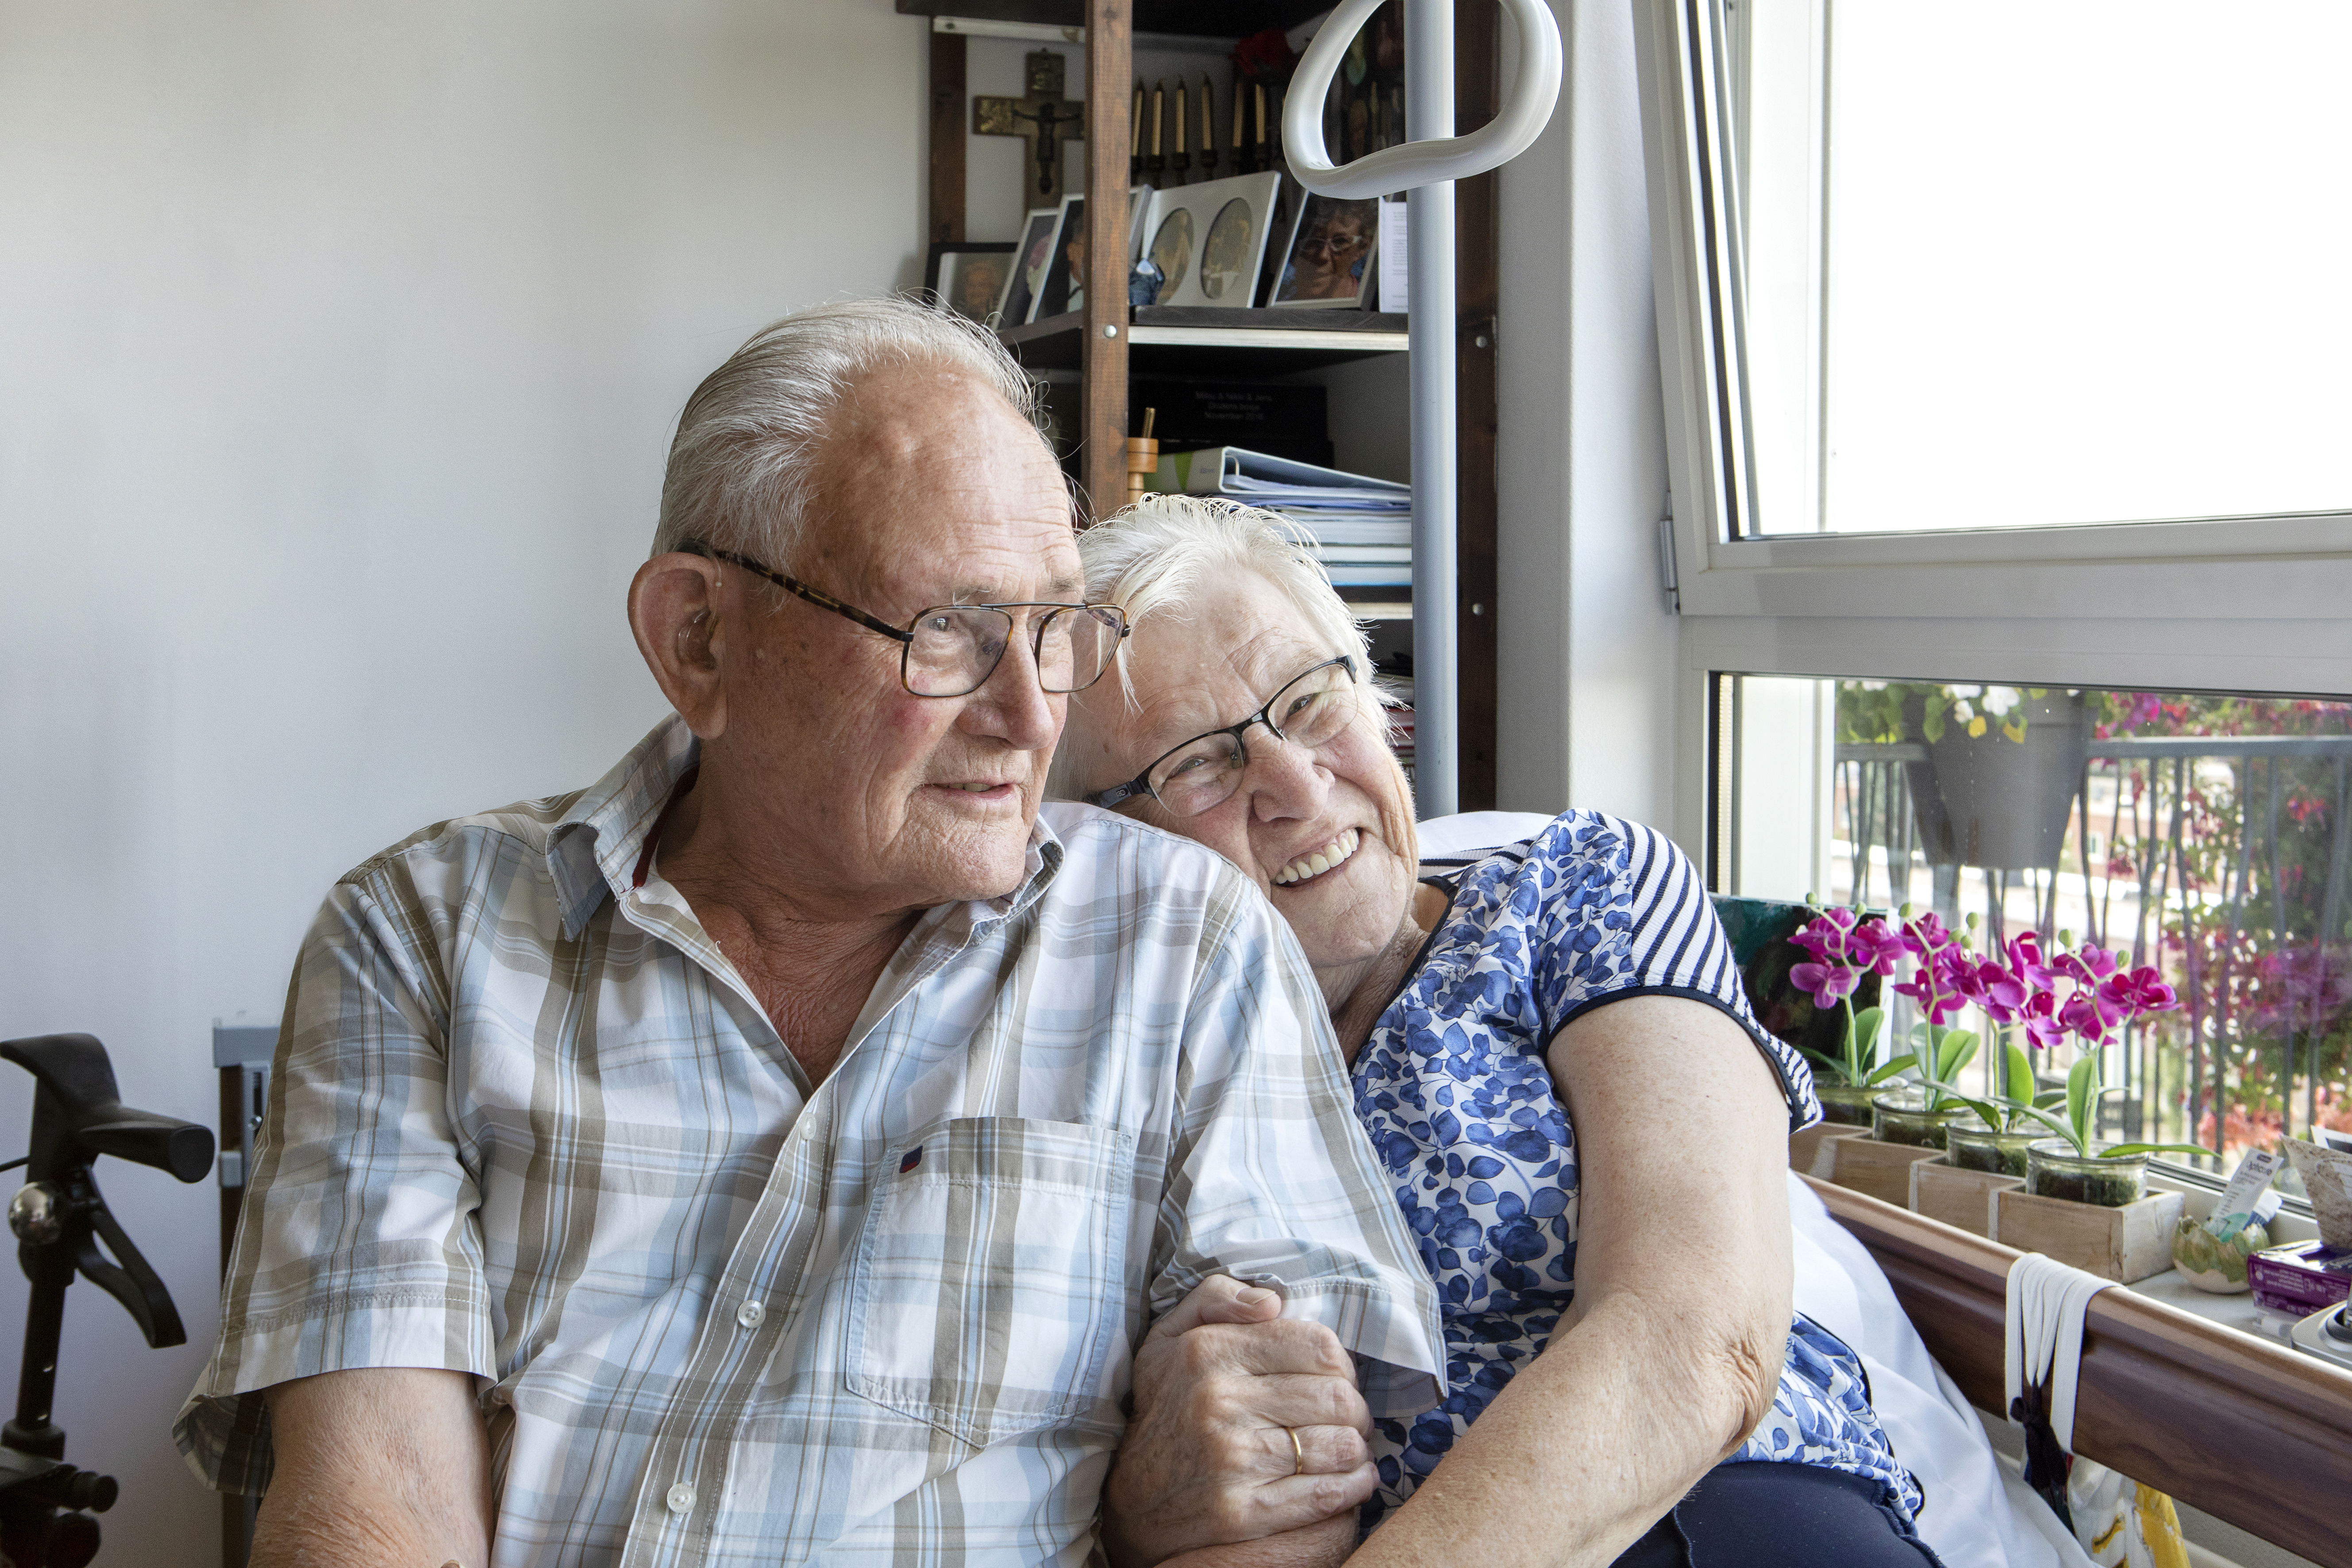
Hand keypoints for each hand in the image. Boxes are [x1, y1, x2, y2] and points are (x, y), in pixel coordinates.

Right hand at [1103, 1275, 1376, 1567]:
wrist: (1131, 1498)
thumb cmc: (1166, 1406)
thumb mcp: (1170, 1336)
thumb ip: (1216, 1297)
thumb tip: (1271, 1303)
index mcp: (1208, 1351)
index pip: (1318, 1345)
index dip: (1341, 1362)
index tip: (1335, 1377)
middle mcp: (1218, 1402)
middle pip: (1336, 1397)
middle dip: (1355, 1408)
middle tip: (1349, 1416)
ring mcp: (1231, 1460)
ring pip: (1338, 1446)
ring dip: (1356, 1447)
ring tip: (1348, 1446)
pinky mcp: (1241, 1511)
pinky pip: (1324, 1495)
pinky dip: (1353, 1487)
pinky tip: (1354, 1481)